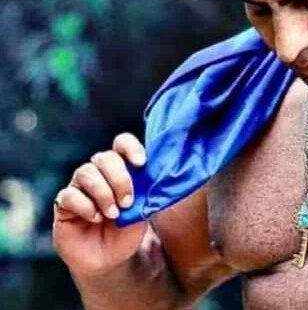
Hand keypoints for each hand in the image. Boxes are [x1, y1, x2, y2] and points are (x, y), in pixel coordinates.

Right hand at [52, 133, 147, 276]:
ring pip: (86, 173)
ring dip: (104, 193)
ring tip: (113, 214)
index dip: (130, 148)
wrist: (108, 260)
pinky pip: (69, 195)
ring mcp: (79, 187)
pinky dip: (85, 206)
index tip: (141, 163)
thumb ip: (144, 194)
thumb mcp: (142, 213)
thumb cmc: (126, 232)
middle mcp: (98, 173)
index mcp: (120, 169)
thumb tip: (148, 177)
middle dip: (119, 178)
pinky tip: (95, 218)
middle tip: (127, 202)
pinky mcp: (63, 204)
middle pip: (104, 158)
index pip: (121, 144)